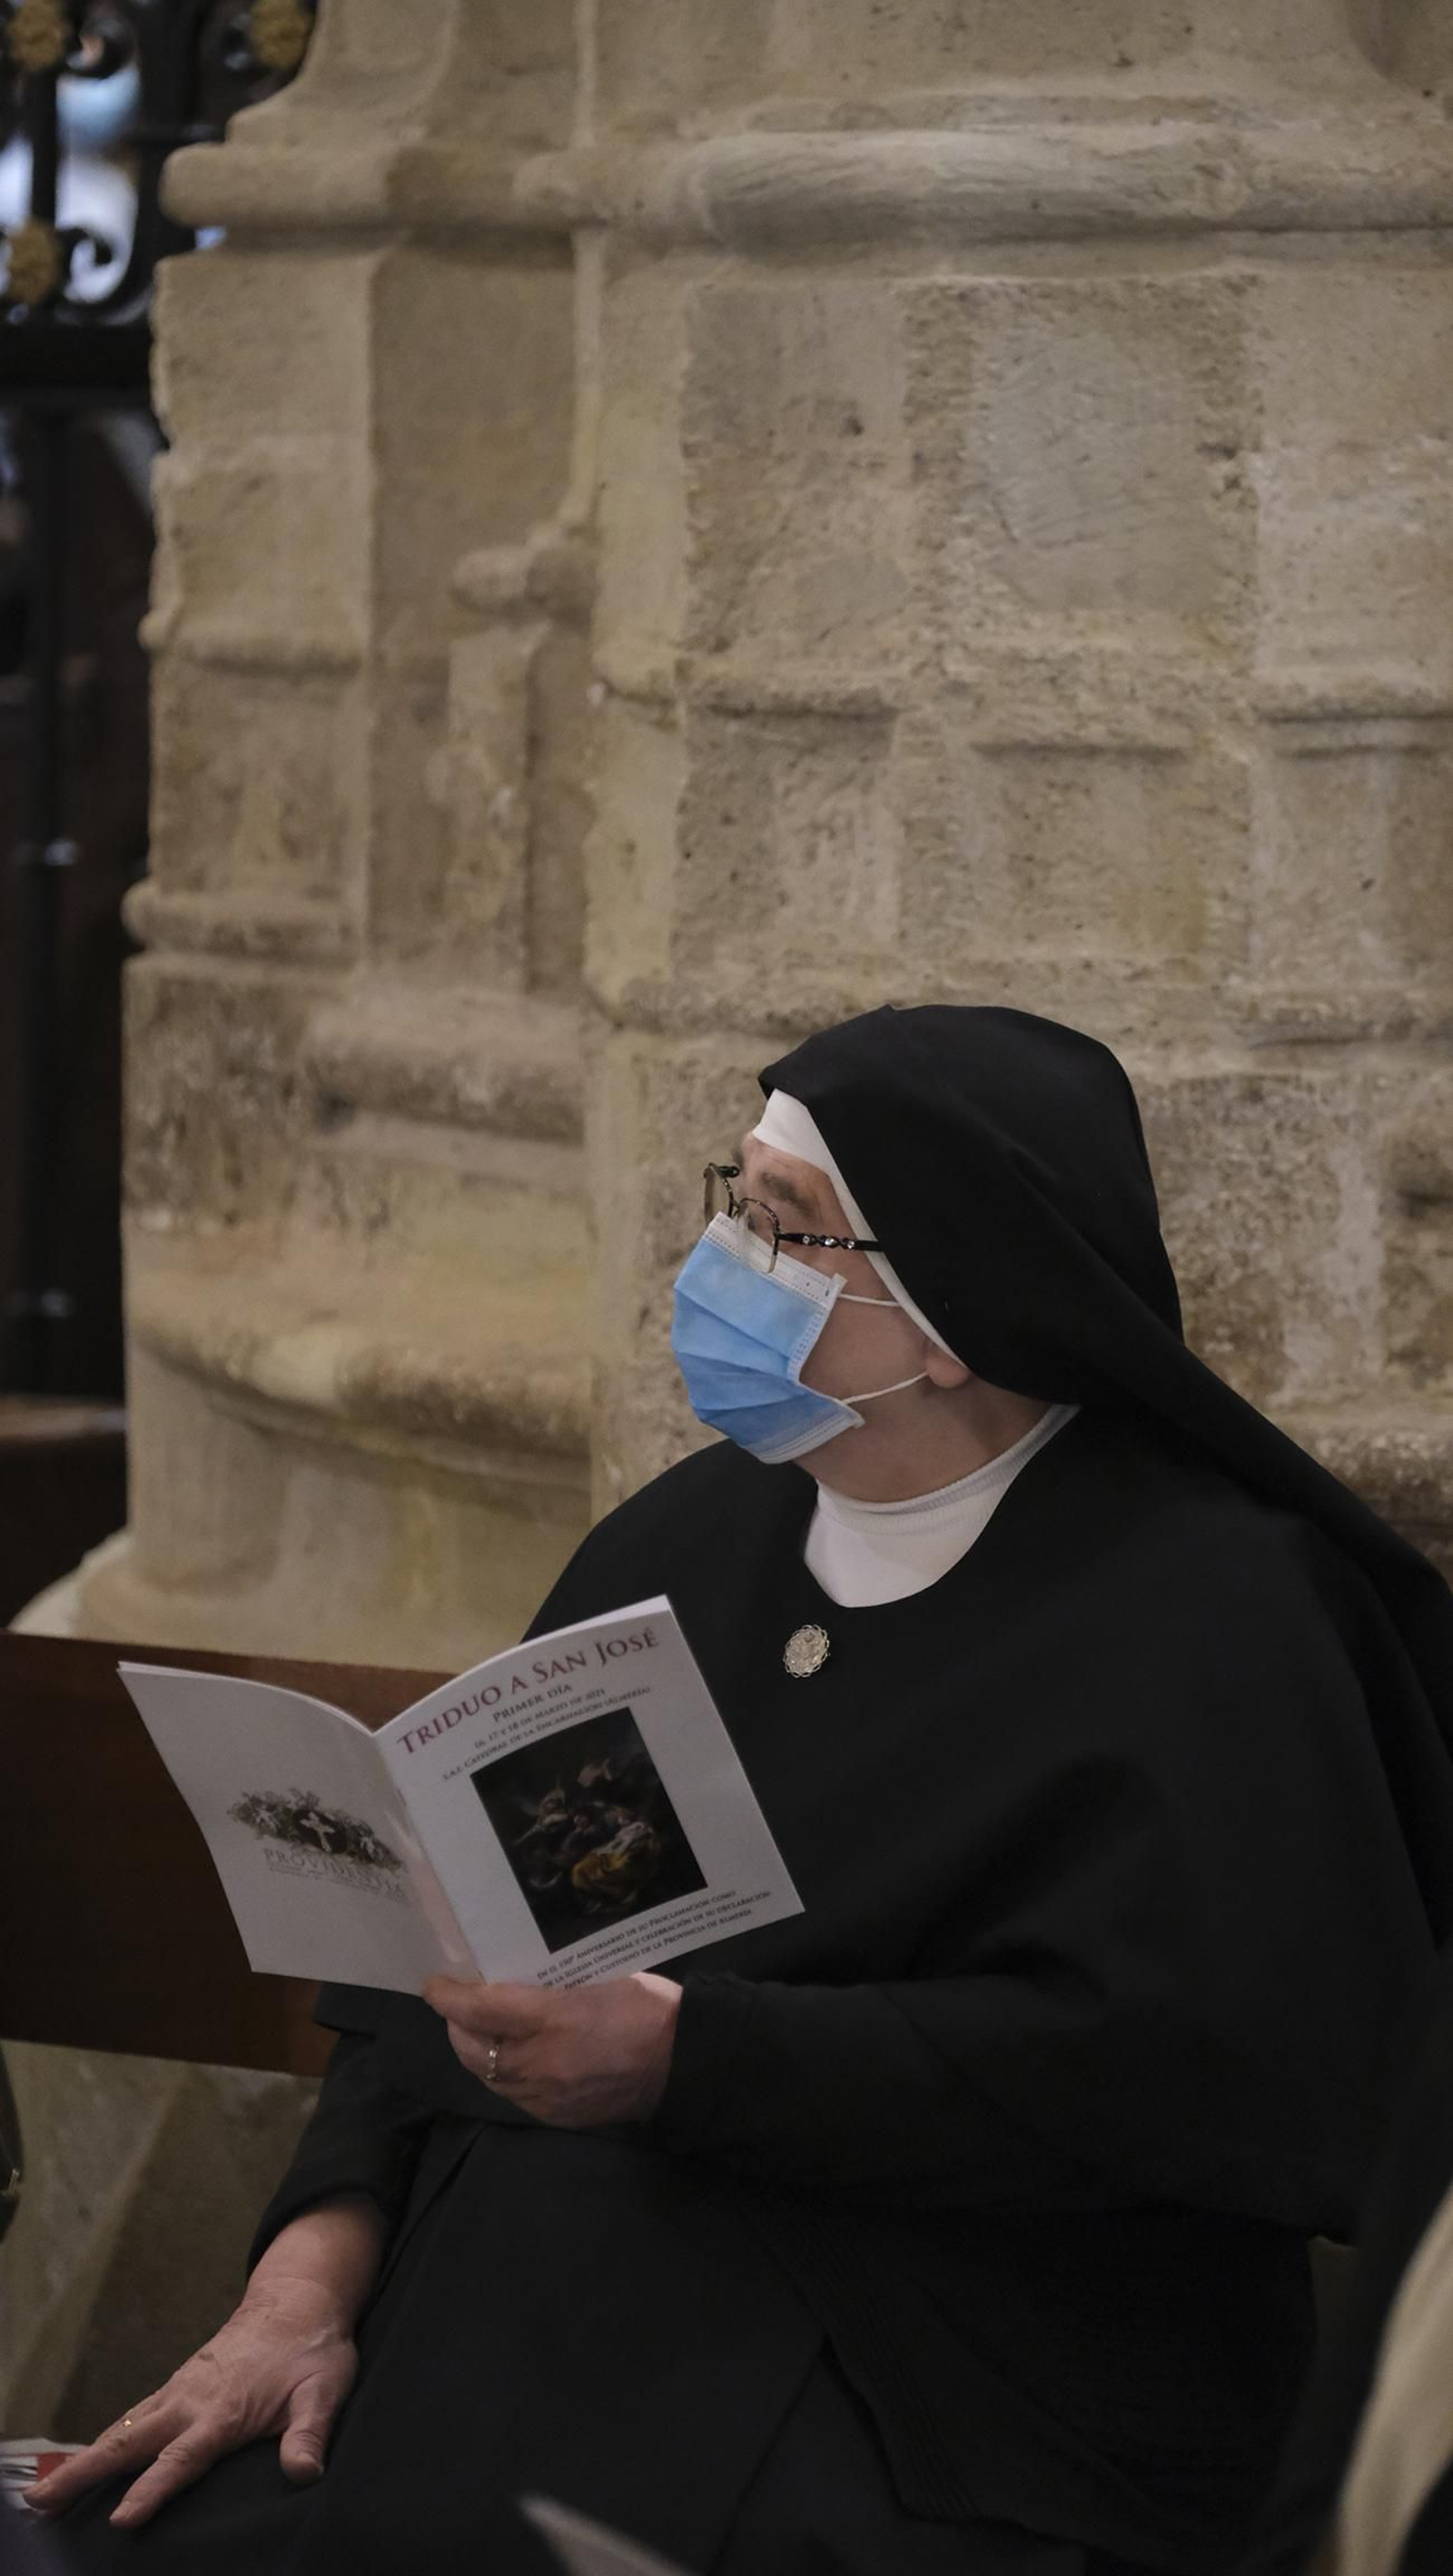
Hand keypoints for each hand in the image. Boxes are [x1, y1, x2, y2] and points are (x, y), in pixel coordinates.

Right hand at [28, 2276, 357, 2530]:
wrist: (297, 2301)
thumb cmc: (312, 2350)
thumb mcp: (323, 2391)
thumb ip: (309, 2432)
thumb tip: (304, 2472)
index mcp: (222, 2411)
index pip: (182, 2459)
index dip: (152, 2490)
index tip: (120, 2519)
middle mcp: (190, 2401)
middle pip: (129, 2444)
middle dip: (84, 2474)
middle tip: (41, 2502)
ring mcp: (179, 2392)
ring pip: (122, 2431)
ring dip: (82, 2461)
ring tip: (43, 2496)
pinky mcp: (176, 2388)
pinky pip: (132, 2419)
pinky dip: (101, 2443)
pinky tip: (83, 2464)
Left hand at [423, 1972, 680, 2126]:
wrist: (685, 2064)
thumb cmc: (647, 2009)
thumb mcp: (598, 1979)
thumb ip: (551, 1989)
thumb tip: (514, 1988)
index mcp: (553, 2019)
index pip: (480, 2009)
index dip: (449, 1997)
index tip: (434, 1985)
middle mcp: (541, 2063)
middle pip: (473, 2048)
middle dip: (456, 2025)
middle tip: (459, 2003)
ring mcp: (547, 2097)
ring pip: (488, 2076)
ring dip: (476, 2052)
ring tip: (482, 2029)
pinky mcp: (557, 2117)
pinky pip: (513, 2095)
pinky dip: (502, 2074)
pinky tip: (513, 2058)